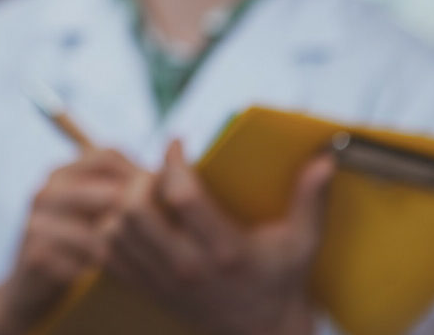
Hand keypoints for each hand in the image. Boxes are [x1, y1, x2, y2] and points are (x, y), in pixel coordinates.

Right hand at [0, 148, 150, 334]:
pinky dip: (109, 271)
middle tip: (163, 233)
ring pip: (101, 229)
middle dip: (141, 213)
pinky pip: (87, 262)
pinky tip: (120, 276)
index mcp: (62, 173)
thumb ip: (122, 190)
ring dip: (128, 246)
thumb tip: (176, 172)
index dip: (143, 174)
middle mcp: (46, 191)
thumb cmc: (76, 246)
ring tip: (143, 256)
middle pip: (109, 190)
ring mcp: (38, 223)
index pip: (108, 156)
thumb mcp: (94, 212)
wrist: (30, 290)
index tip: (165, 199)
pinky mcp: (37, 255)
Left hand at [102, 140, 334, 334]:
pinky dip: (109, 229)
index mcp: (225, 251)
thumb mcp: (303, 244)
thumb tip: (325, 159)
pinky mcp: (147, 290)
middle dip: (139, 180)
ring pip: (114, 231)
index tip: (177, 143)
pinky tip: (130, 217)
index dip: (172, 162)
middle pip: (134, 211)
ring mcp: (162, 282)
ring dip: (120, 203)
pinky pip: (107, 255)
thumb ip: (311, 200)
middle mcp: (187, 267)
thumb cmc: (283, 282)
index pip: (181, 196)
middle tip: (154, 171)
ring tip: (142, 192)